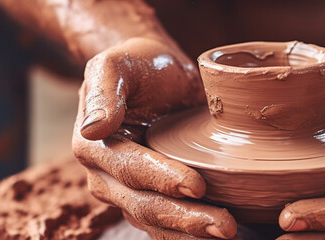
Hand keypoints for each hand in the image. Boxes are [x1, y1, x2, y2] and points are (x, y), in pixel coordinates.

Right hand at [72, 38, 237, 238]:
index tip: (198, 185)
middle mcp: (106, 178)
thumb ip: (104, 90)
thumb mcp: (117, 64)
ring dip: (193, 234)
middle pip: (145, 206)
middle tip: (225, 226)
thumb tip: (93, 128)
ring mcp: (128, 194)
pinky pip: (170, 227)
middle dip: (186, 218)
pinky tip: (226, 239)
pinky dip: (193, 235)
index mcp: (95, 147)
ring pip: (158, 223)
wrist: (154, 74)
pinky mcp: (152, 201)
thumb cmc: (138, 65)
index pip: (130, 169)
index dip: (163, 180)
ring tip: (231, 235)